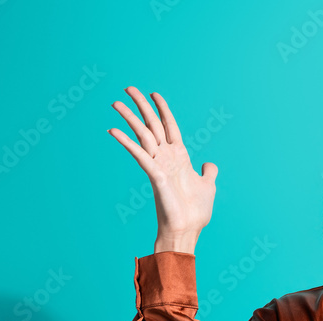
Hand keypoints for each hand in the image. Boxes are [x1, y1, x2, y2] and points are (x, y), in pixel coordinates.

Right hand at [107, 86, 216, 247]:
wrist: (188, 230)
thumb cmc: (196, 211)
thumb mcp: (208, 186)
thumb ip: (208, 172)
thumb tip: (209, 164)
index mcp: (180, 157)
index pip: (170, 127)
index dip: (163, 110)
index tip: (154, 94)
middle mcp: (167, 157)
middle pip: (153, 125)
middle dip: (142, 106)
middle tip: (128, 88)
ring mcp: (159, 164)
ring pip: (142, 135)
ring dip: (129, 118)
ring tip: (116, 102)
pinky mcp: (154, 174)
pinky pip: (139, 154)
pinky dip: (127, 142)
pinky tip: (113, 130)